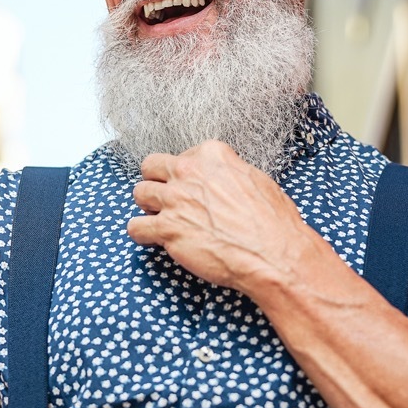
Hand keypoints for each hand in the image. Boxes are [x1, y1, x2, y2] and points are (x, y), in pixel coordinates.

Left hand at [127, 140, 315, 292]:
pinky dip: (141, 234)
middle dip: (157, 181)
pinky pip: (135, 227)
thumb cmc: (271, 221)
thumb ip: (229, 173)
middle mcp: (189, 172)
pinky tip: (153, 239)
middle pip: (152, 166)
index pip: (182, 155)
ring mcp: (175, 199)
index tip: (191, 186)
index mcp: (212, 155)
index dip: (185, 174)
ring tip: (160, 219)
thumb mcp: (255, 179)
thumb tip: (222, 183)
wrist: (272, 252)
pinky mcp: (167, 228)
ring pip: (139, 193)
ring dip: (147, 207)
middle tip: (167, 198)